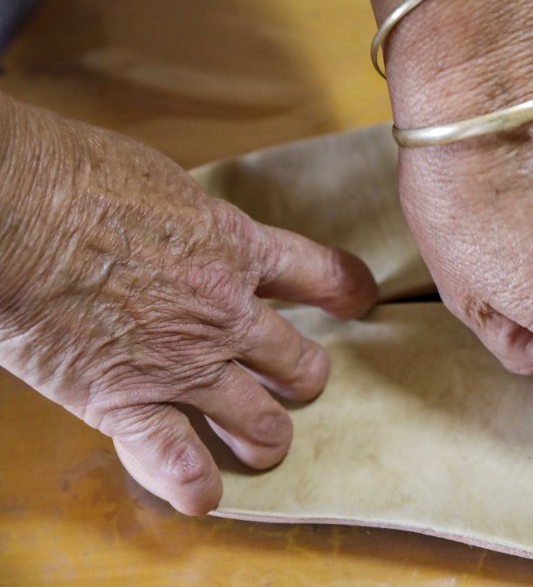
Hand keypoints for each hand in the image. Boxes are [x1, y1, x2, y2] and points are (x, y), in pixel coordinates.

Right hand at [0, 93, 377, 513]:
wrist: (17, 210)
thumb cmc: (78, 178)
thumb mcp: (166, 185)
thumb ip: (197, 224)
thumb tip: (194, 233)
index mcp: (236, 250)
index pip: (320, 275)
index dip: (347, 290)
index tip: (359, 299)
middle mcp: (225, 314)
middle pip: (297, 361)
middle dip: (304, 377)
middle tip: (298, 382)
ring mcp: (183, 364)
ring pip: (257, 419)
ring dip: (266, 438)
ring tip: (264, 446)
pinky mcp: (127, 401)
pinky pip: (175, 458)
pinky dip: (192, 483)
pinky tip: (202, 494)